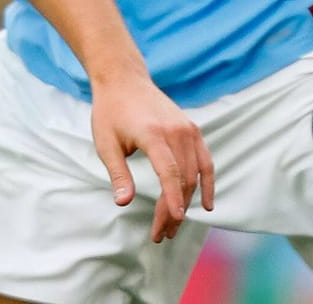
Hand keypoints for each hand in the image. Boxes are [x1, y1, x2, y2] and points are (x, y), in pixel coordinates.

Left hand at [89, 76, 213, 243]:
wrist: (124, 80)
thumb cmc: (110, 112)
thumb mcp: (106, 143)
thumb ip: (118, 173)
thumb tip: (123, 203)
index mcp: (153, 133)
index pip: (169, 172)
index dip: (173, 199)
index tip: (174, 221)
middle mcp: (176, 131)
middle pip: (182, 179)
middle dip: (174, 210)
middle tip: (163, 234)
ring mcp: (188, 129)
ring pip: (195, 174)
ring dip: (188, 202)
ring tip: (176, 225)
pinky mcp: (193, 130)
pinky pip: (205, 161)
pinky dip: (207, 183)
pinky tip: (205, 204)